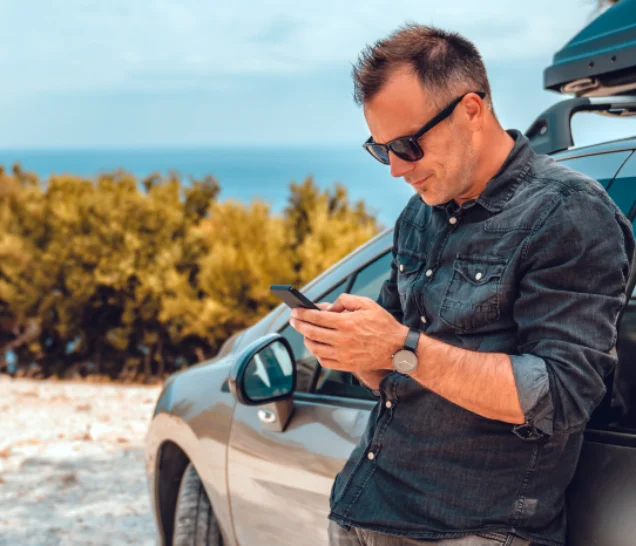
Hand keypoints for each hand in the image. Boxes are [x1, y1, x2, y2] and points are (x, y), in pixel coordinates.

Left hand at [289, 294, 407, 372]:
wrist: (397, 348)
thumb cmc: (383, 324)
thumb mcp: (366, 304)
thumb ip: (345, 301)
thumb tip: (327, 308)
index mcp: (346, 322)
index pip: (316, 317)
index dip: (302, 313)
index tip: (294, 310)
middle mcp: (342, 340)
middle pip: (311, 332)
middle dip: (299, 324)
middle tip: (293, 319)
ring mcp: (343, 355)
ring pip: (314, 348)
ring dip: (306, 339)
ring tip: (304, 332)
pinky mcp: (346, 365)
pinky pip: (323, 361)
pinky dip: (316, 353)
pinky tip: (317, 346)